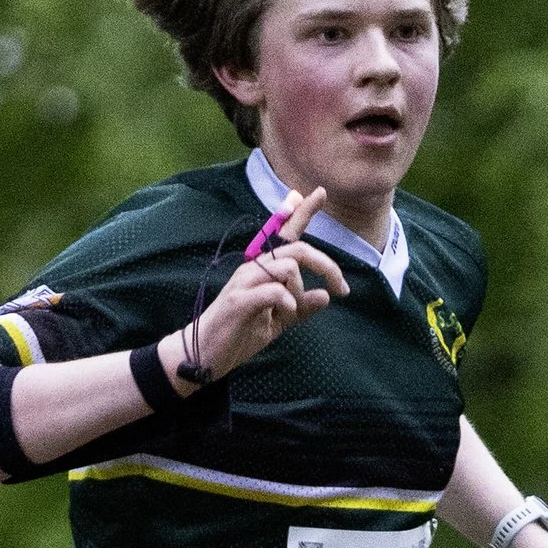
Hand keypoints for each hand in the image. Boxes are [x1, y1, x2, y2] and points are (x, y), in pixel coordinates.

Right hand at [173, 188, 349, 382]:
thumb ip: (300, 308)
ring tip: (291, 312)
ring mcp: (244, 282)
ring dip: (300, 291)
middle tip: (342, 288)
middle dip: (327, 266)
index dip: (302, 212)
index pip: (285, 234)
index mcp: (263, 269)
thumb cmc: (239, 334)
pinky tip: (287, 314)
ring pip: (288, 267)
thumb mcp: (277, 322)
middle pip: (298, 250)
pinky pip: (273, 290)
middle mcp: (253, 268)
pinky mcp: (238, 300)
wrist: (205, 355)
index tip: (319, 192)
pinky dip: (288, 302)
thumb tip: (326, 296)